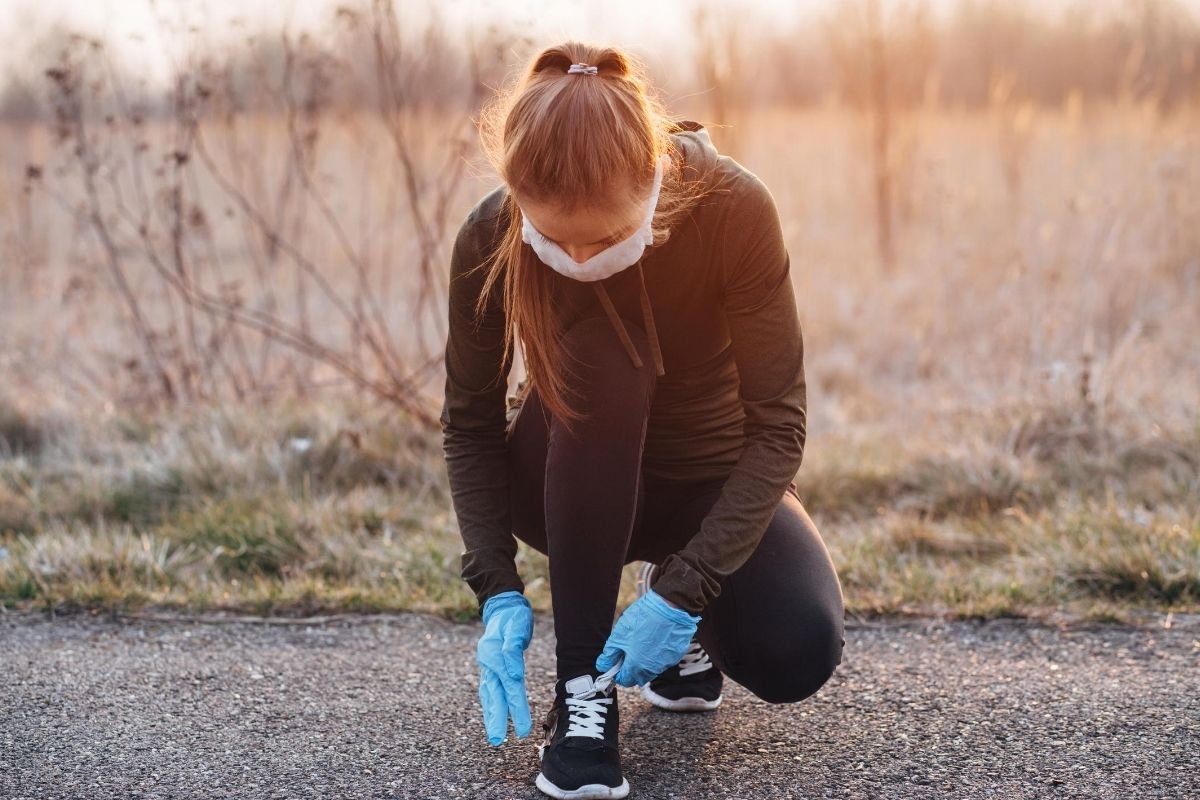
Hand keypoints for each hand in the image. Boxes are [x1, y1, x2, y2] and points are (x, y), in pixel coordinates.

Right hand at [476, 590, 533, 745]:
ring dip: (492, 715)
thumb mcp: (517, 626)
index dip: (517, 707)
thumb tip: (514, 672)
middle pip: (495, 695)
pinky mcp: (490, 667)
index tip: (523, 728)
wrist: (502, 606)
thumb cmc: (513, 616)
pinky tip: (493, 716)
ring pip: (489, 694)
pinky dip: (490, 704)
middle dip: (498, 719)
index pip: (510, 686)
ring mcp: (487, 665)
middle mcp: (488, 663)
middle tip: (499, 741)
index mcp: (495, 655)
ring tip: (494, 736)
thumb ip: (513, 648)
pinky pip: (489, 689)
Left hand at [595, 588, 700, 686]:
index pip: (624, 680)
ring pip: (652, 670)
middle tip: (628, 651)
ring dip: (645, 662)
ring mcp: (666, 662)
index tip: (616, 662)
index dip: (617, 672)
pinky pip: (664, 660)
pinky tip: (656, 639)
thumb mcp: (619, 635)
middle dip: (631, 669)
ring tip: (642, 642)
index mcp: (636, 666)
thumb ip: (609, 654)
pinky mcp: (676, 654)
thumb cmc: (643, 619)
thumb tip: (603, 665)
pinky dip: (658, 654)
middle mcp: (652, 669)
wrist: (670, 606)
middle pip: (638, 678)